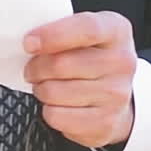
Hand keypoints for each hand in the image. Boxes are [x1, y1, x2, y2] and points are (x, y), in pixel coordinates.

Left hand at [23, 11, 136, 150]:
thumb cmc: (92, 55)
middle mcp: (122, 62)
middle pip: (62, 64)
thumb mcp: (83, 30)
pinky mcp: (105, 122)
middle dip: (35, 67)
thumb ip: (61, 28)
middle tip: (32, 68)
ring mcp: (117, 95)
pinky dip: (48, 110)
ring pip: (55, 92)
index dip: (52, 35)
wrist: (117, 92)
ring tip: (46, 85)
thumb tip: (30, 42)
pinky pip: (58, 117)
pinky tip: (57, 104)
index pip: (86, 29)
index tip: (29, 43)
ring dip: (40, 89)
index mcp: (116, 30)